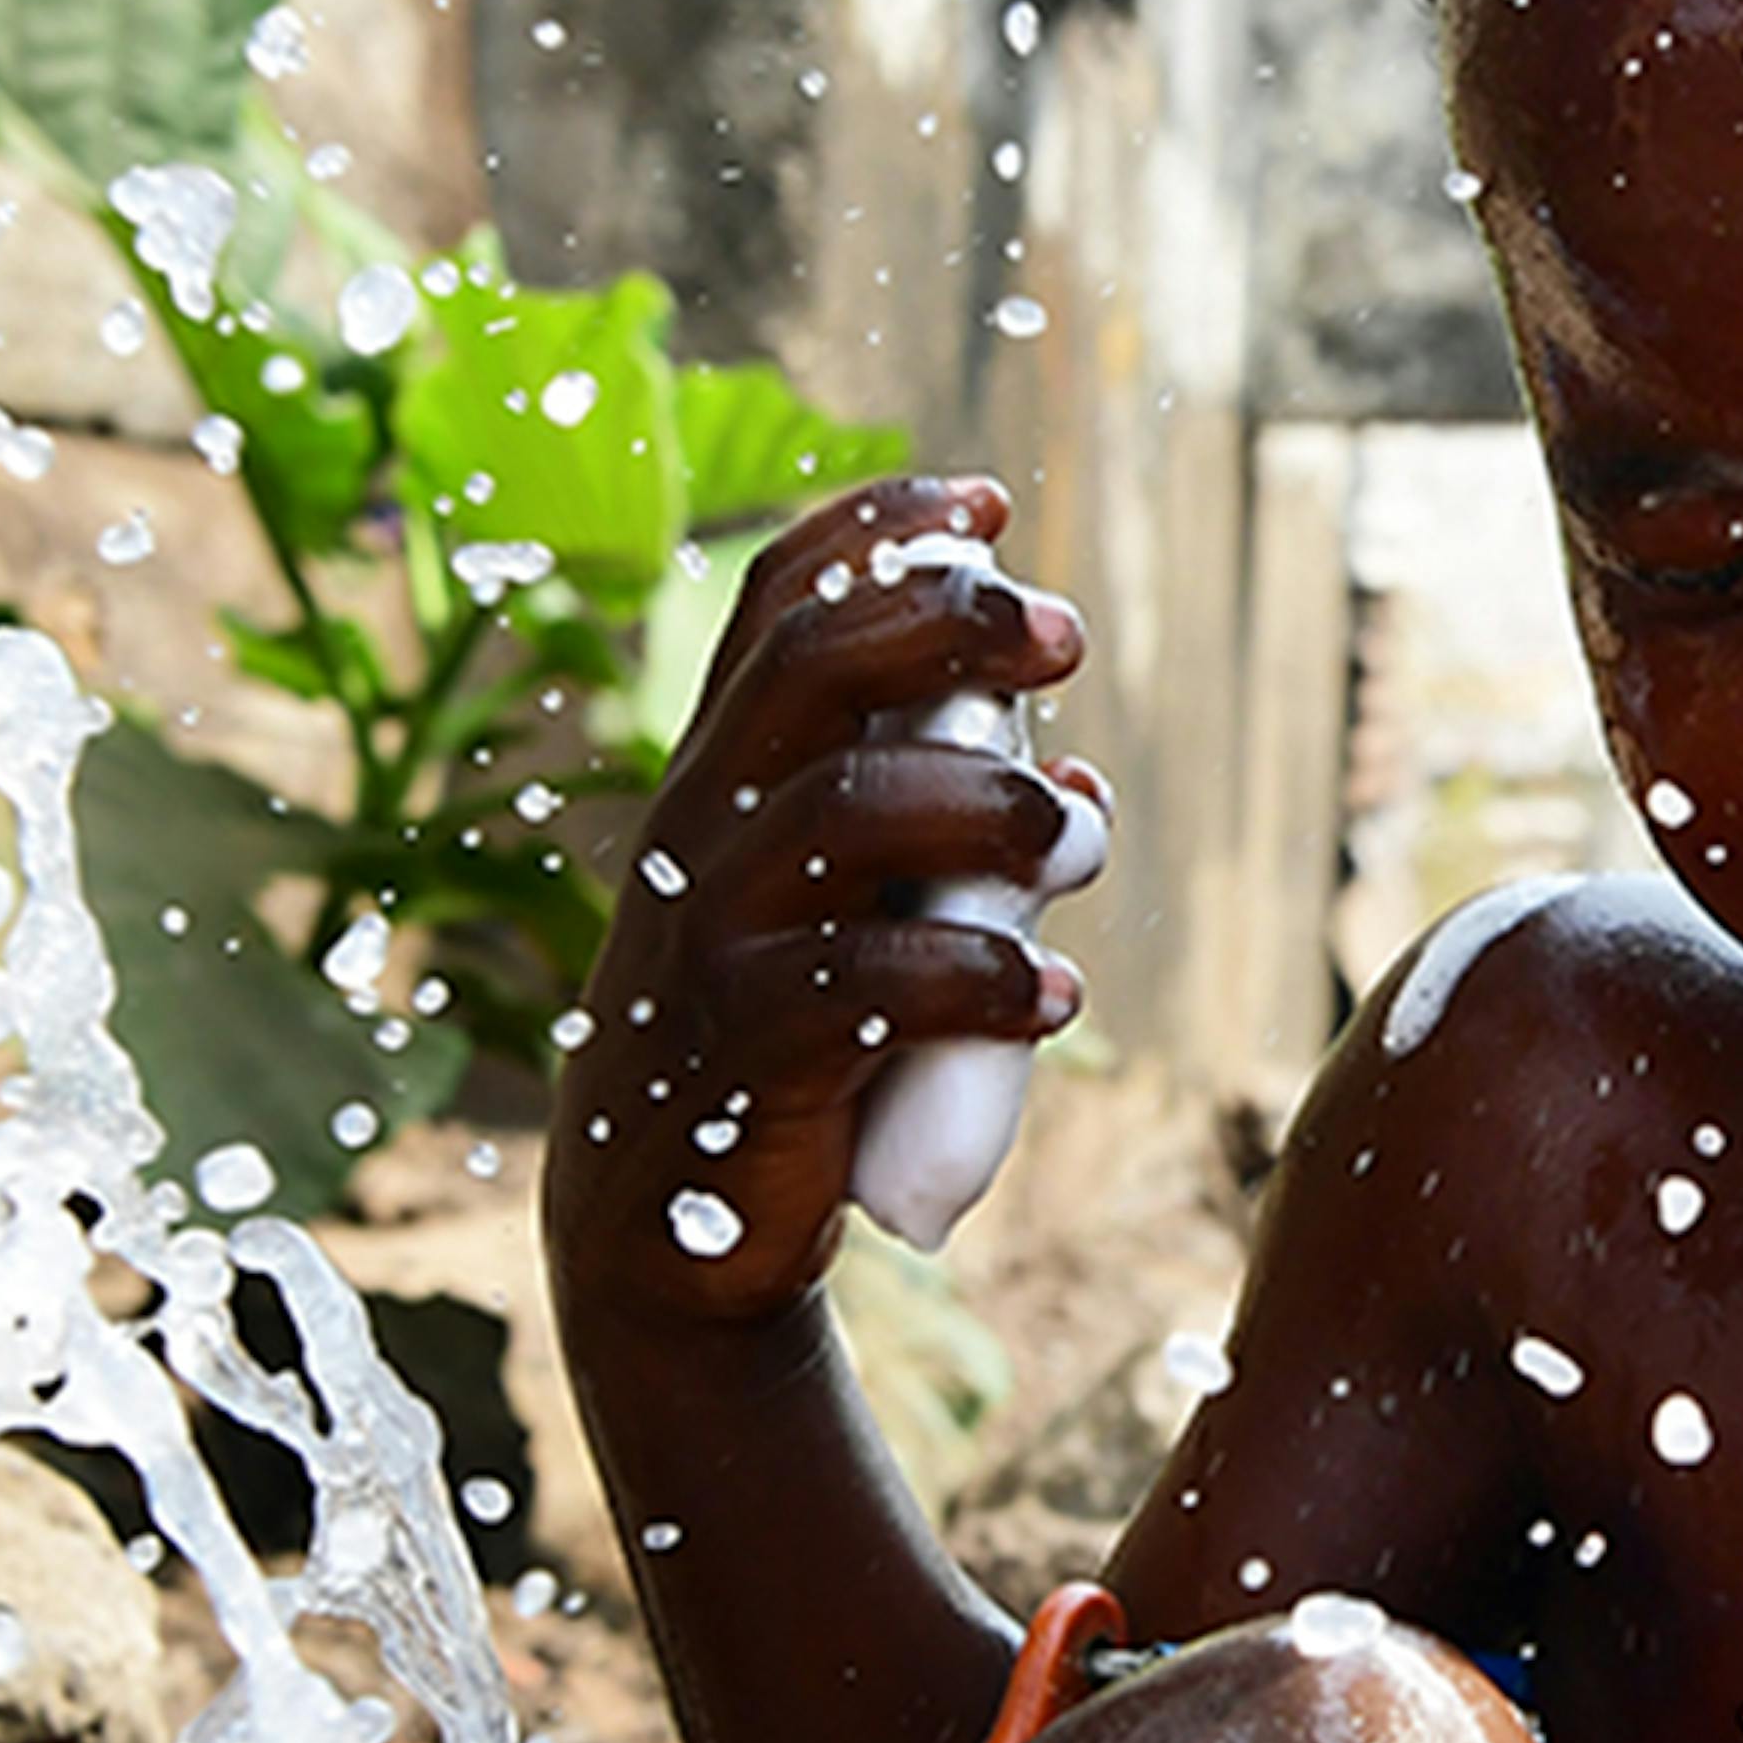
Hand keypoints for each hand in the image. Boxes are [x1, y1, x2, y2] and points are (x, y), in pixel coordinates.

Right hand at [548, 472, 1095, 1326]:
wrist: (661, 1241)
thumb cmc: (777, 1053)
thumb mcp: (844, 919)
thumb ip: (941, 845)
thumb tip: (1081, 783)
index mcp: (722, 780)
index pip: (775, 608)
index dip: (874, 529)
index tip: (983, 500)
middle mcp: (700, 834)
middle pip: (811, 668)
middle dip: (946, 622)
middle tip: (1064, 636)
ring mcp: (708, 941)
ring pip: (844, 811)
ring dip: (990, 805)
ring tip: (1079, 838)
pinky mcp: (740, 1055)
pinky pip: (864, 990)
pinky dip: (982, 980)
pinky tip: (1057, 997)